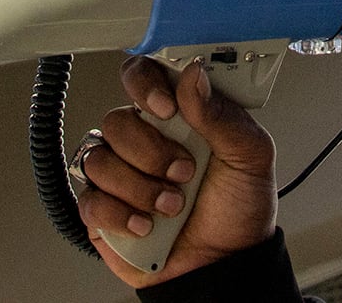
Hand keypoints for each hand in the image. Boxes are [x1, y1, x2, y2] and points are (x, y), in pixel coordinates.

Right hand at [76, 55, 276, 287]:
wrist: (226, 265)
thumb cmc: (238, 207)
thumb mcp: (250, 156)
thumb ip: (222, 115)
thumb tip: (193, 75)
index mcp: (176, 115)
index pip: (141, 76)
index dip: (144, 85)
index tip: (167, 108)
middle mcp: (142, 140)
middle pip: (116, 120)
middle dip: (151, 151)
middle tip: (184, 171)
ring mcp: (119, 175)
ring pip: (99, 159)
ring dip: (140, 187)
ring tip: (172, 206)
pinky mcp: (103, 212)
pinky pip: (90, 200)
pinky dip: (120, 215)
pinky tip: (147, 226)